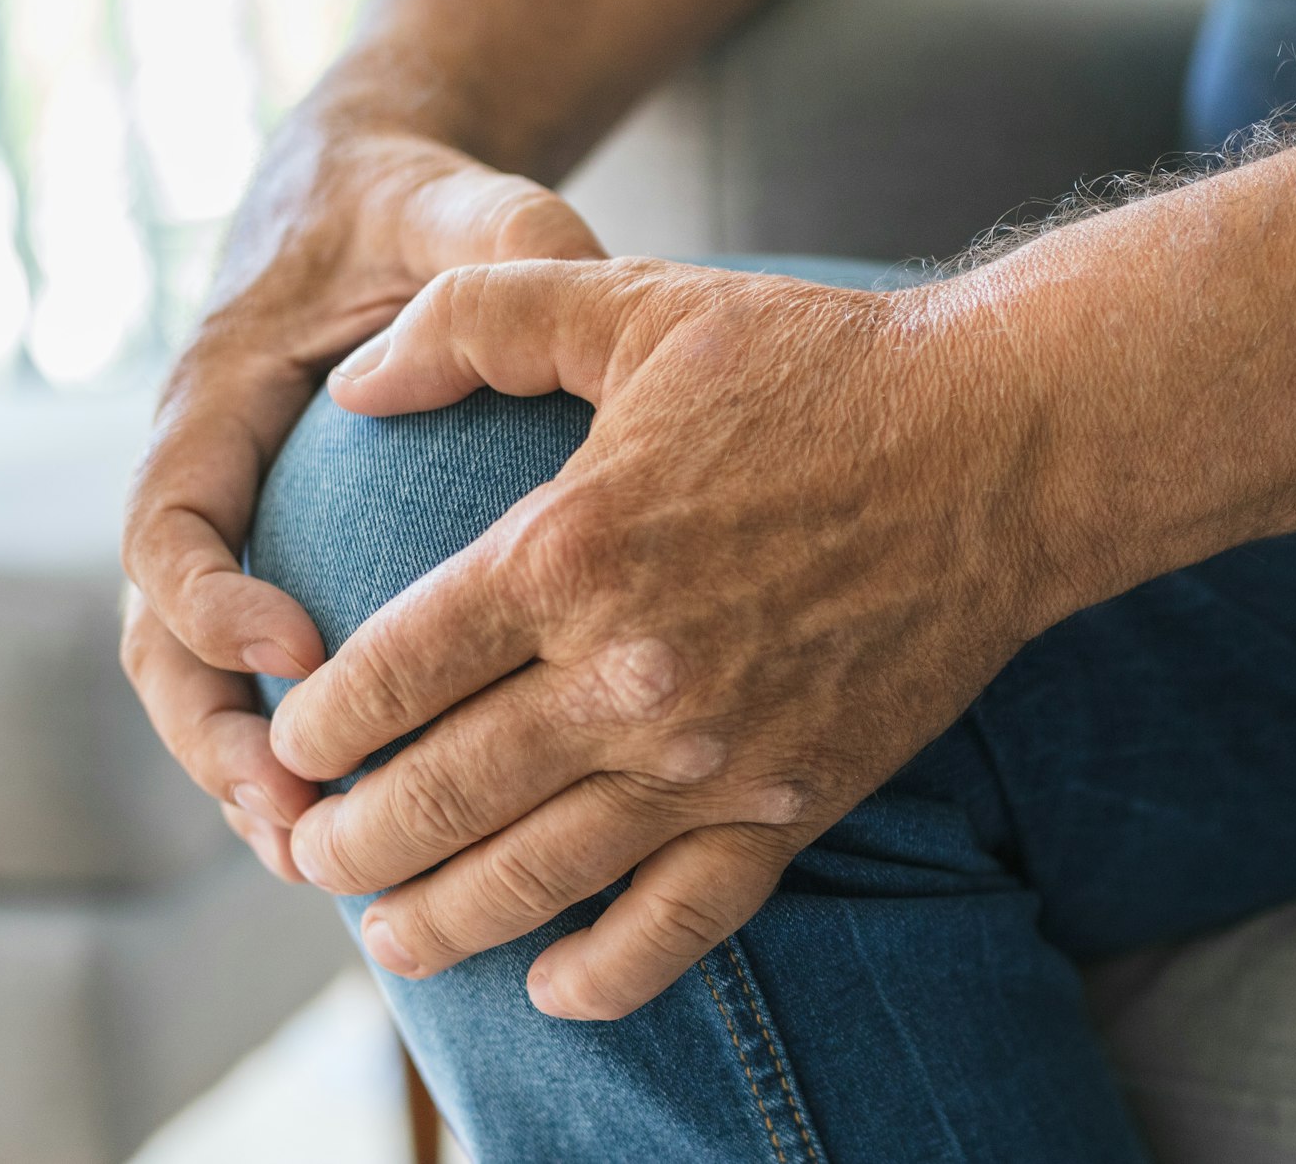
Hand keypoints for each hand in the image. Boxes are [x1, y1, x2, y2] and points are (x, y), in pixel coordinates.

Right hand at [120, 117, 604, 880]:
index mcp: (216, 397)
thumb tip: (584, 293)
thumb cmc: (415, 206)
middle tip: (294, 819)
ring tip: (322, 862)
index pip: (170, 516)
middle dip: (213, 739)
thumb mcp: (460, 204)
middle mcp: (208, 481)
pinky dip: (303, 757)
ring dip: (248, 779)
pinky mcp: (287, 568)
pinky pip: (268, 682)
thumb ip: (507, 238)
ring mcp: (241, 535)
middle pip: (161, 640)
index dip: (209, 597)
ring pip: (204, 685)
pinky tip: (386, 820)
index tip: (297, 650)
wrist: (377, 208)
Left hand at [273, 257, 1072, 1018]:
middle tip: (305, 851)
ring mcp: (717, 755)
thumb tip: (353, 383)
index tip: (292, 742)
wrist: (1003, 448)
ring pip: (541, 875)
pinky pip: (687, 919)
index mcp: (573, 551)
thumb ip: (477, 320)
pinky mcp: (793, 800)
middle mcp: (632, 673)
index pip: (397, 672)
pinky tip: (555, 988)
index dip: (322, 724)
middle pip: (444, 794)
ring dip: (442, 919)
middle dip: (351, 839)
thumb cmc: (816, 368)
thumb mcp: (635, 305)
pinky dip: (613, 970)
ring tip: (385, 939)